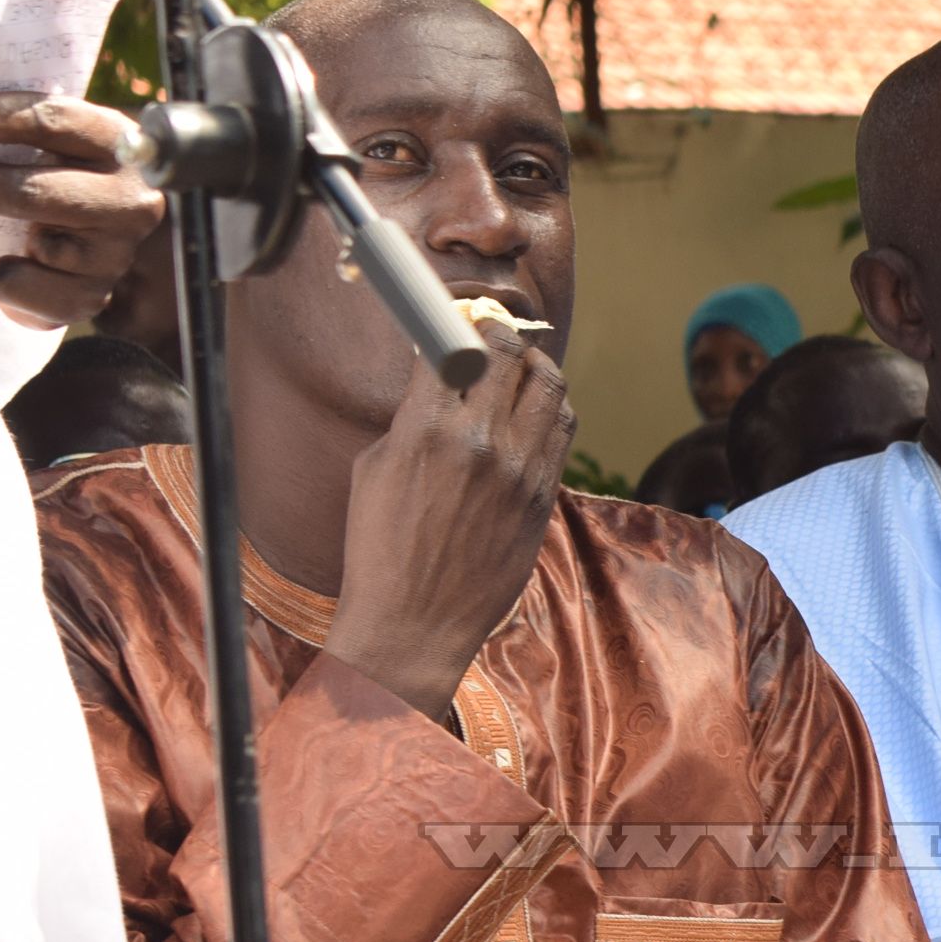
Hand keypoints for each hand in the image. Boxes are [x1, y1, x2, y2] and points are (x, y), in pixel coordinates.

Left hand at [0, 91, 164, 326]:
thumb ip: (5, 135)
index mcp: (112, 139)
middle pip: (30, 191)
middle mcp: (127, 196)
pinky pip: (33, 291)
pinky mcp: (96, 295)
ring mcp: (116, 251)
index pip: (49, 120)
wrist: (96, 235)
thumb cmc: (52, 174)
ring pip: (33, 243)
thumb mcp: (42, 143)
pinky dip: (3, 281)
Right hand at [325, 321, 574, 721]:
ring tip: (521, 368)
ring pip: (550, 384)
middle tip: (492, 335)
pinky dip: (552, 407)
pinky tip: (536, 409)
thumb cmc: (380, 547)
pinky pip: (564, 428)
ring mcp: (520, 469)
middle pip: (509, 352)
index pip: (453, 342)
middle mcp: (480, 442)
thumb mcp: (375, 468)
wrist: (415, 623)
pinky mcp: (544, 495)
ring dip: (535, 365)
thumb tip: (437, 375)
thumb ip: (411, 415)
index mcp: (425, 428)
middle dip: (499, 334)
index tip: (456, 318)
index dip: (455, 321)